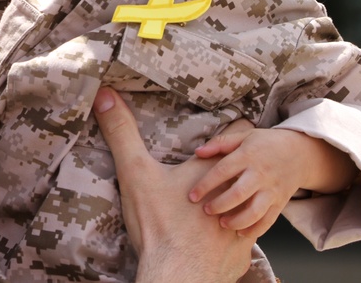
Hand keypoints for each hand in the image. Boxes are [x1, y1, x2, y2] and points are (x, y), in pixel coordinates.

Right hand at [93, 88, 254, 282]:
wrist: (177, 276)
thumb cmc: (159, 225)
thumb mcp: (135, 173)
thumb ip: (121, 133)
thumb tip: (105, 95)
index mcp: (213, 169)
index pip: (240, 134)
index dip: (235, 130)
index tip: (229, 129)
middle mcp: (236, 192)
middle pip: (250, 168)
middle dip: (240, 166)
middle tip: (227, 165)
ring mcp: (242, 224)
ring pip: (255, 201)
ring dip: (244, 200)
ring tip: (231, 201)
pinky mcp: (241, 252)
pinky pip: (248, 237)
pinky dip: (238, 234)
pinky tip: (225, 236)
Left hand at [190, 128, 357, 239]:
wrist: (300, 153)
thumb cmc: (267, 144)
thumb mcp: (245, 136)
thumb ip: (220, 143)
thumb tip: (198, 152)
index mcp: (248, 156)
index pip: (223, 171)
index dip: (205, 184)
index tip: (192, 196)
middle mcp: (260, 174)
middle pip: (238, 194)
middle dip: (219, 205)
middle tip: (206, 210)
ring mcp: (272, 190)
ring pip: (254, 211)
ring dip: (236, 221)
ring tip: (222, 223)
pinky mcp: (280, 202)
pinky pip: (268, 221)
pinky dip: (254, 230)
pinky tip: (240, 232)